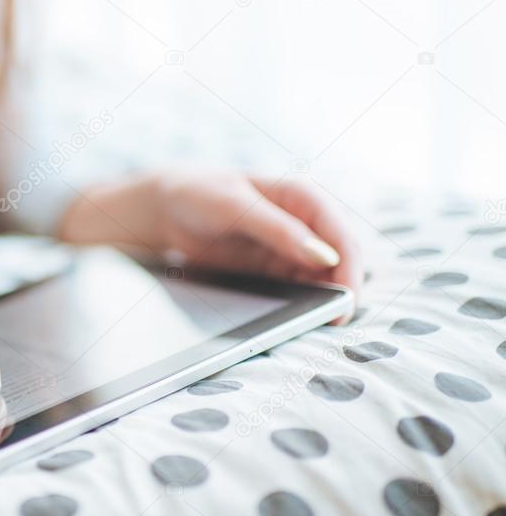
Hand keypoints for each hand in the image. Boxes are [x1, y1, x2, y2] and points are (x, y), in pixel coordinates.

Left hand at [59, 170, 361, 320]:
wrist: (166, 209)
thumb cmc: (199, 194)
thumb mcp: (236, 207)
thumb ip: (278, 230)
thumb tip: (324, 256)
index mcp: (303, 197)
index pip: (341, 236)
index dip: (350, 268)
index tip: (346, 299)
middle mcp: (304, 223)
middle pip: (340, 261)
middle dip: (342, 289)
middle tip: (334, 319)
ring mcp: (291, 247)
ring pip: (323, 279)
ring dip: (324, 299)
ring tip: (317, 322)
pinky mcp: (274, 267)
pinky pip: (299, 288)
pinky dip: (304, 302)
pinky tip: (298, 315)